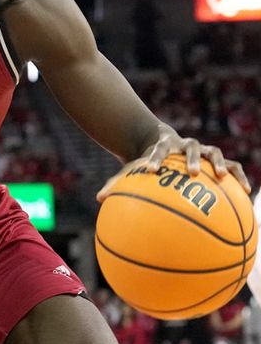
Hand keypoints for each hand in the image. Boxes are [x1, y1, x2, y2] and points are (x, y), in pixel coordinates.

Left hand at [97, 132, 249, 201]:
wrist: (162, 144)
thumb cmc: (145, 162)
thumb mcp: (131, 169)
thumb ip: (116, 183)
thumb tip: (98, 198)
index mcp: (162, 146)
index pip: (158, 150)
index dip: (155, 159)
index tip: (151, 170)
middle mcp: (184, 145)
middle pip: (190, 147)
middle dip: (191, 159)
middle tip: (191, 172)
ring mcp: (202, 150)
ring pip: (214, 152)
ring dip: (219, 163)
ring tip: (222, 177)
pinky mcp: (215, 160)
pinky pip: (232, 166)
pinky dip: (239, 176)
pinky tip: (247, 192)